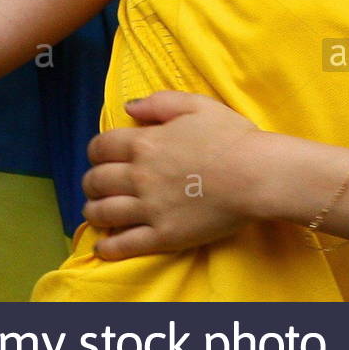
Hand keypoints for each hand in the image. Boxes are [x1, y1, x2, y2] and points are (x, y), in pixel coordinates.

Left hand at [82, 91, 263, 259]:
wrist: (256, 174)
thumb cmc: (232, 137)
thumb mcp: (198, 105)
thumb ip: (160, 102)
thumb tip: (128, 107)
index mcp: (145, 143)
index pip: (100, 147)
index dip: (96, 150)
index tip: (102, 155)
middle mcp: (140, 176)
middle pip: (96, 180)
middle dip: (92, 181)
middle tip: (98, 184)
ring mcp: (149, 208)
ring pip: (102, 212)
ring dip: (94, 210)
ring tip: (99, 210)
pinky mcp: (163, 235)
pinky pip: (123, 245)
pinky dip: (107, 247)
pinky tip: (105, 244)